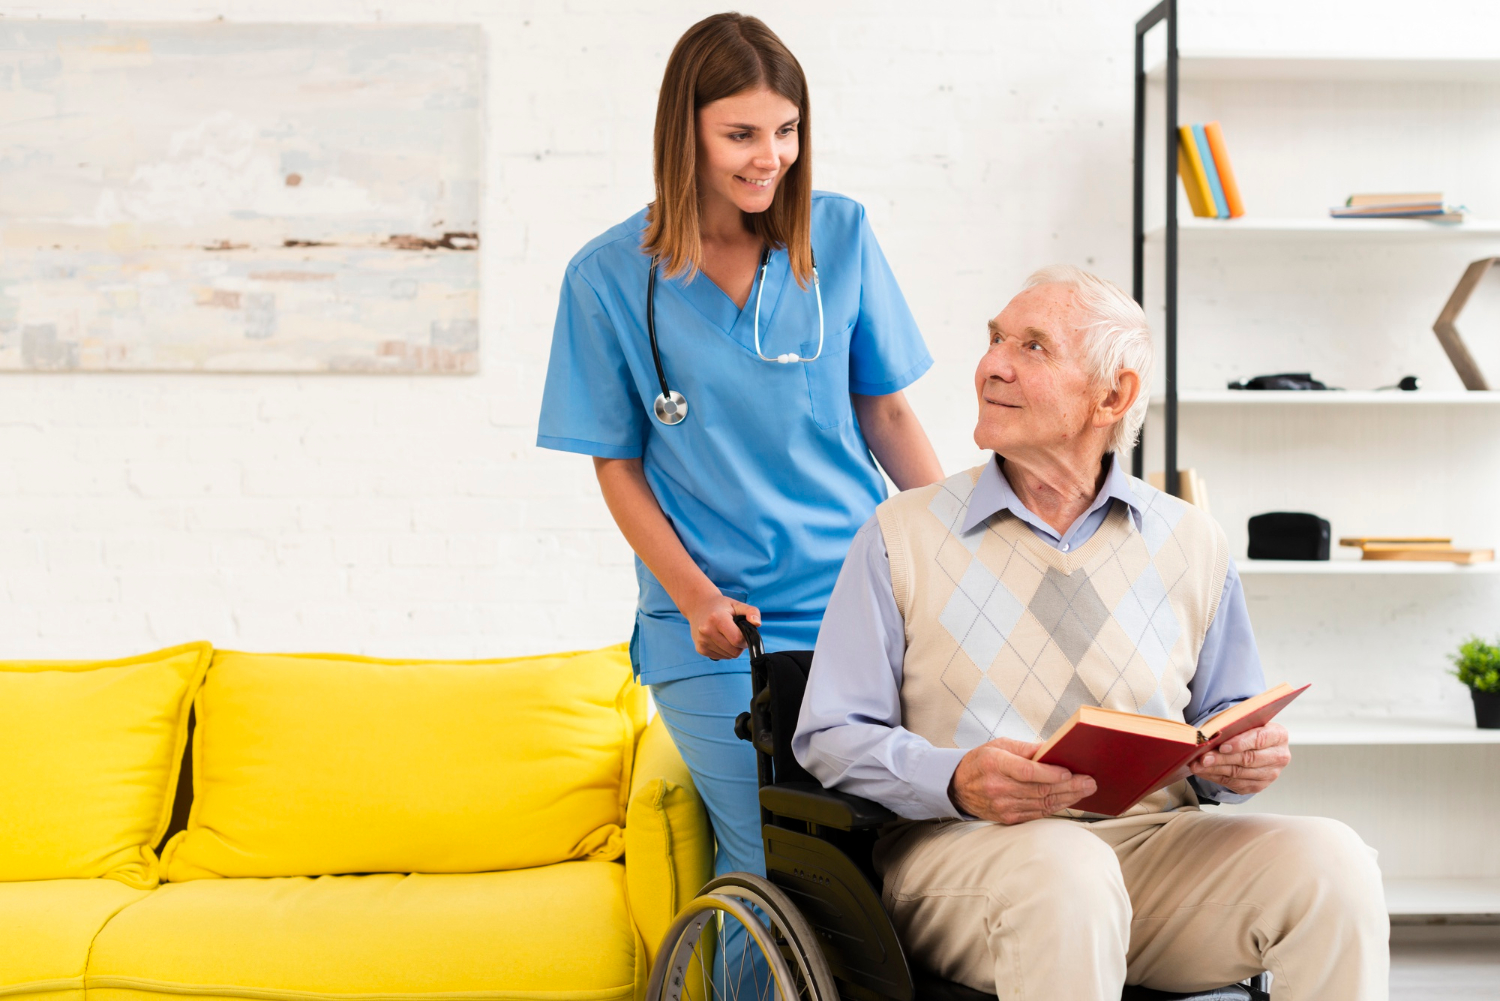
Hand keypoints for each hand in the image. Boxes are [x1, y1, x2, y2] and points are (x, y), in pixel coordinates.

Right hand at [681, 588, 760, 660]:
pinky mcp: (700, 649)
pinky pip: (720, 657)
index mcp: (717, 619)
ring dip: (732, 649)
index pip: (737, 640)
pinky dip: (725, 651)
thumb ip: (752, 612)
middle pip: (734, 651)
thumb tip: (757, 623)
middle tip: (737, 634)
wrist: (698, 606)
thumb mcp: (737, 604)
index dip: (745, 639)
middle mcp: (707, 631)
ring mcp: (702, 641)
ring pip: (728, 656)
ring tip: (727, 635)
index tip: (744, 632)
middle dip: (740, 645)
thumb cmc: (721, 606)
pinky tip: (720, 639)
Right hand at [948, 737, 1096, 823]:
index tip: (1070, 772)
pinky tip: (1068, 800)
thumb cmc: (980, 762)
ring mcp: (1003, 806)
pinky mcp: (1008, 819)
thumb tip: (1054, 749)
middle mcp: (998, 788)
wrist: (957, 787)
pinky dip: (1055, 806)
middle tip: (1089, 782)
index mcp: (995, 764)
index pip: (1027, 771)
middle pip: (1040, 790)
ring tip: (1085, 790)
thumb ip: (1026, 748)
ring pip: (1042, 803)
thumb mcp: (999, 745)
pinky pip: (1037, 813)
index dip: (1051, 773)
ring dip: (1067, 798)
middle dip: (1069, 787)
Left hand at [1189, 722, 1290, 793]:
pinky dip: (1216, 777)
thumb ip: (1232, 726)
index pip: (1259, 739)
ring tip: (1197, 765)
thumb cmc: (1247, 729)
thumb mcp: (1244, 722)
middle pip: (1248, 759)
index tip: (1222, 746)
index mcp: (1278, 735)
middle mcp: (1279, 756)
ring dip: (1215, 770)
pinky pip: (1234, 783)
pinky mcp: (1259, 786)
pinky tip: (1203, 771)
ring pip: (1239, 773)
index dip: (1240, 743)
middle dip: (1222, 759)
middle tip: (1203, 758)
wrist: (1255, 744)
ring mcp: (1270, 774)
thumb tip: (1210, 735)